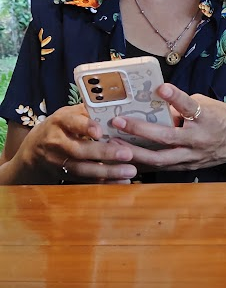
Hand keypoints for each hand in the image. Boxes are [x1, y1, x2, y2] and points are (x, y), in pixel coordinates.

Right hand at [13, 105, 137, 184]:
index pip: (72, 123)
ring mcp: (58, 161)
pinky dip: (103, 182)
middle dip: (104, 153)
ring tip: (129, 171)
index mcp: (60, 121)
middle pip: (79, 150)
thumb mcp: (69, 113)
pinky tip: (121, 182)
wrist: (34, 149)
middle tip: (127, 154)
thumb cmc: (61, 126)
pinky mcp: (63, 175)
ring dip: (107, 172)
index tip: (100, 132)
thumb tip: (116, 105)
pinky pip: (84, 181)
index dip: (85, 127)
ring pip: (82, 169)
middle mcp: (57, 142)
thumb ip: (88, 111)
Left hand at [108, 84, 225, 173]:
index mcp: (207, 118)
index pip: (190, 106)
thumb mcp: (209, 105)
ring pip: (161, 159)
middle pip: (167, 138)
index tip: (161, 87)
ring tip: (114, 145)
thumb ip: (184, 106)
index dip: (175, 97)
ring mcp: (193, 156)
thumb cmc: (225, 119)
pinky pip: (164, 167)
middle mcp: (199, 139)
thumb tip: (158, 103)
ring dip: (136, 152)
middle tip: (119, 121)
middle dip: (140, 130)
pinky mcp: (189, 167)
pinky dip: (145, 164)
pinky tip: (127, 159)